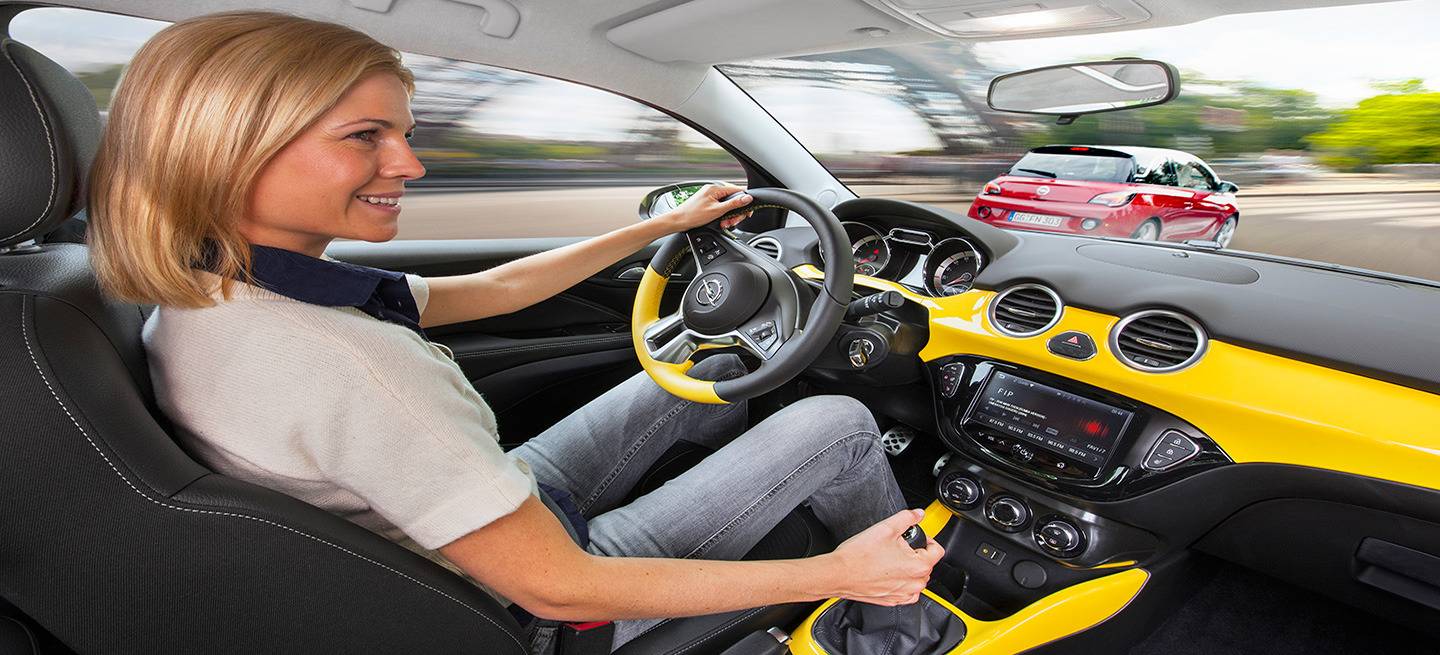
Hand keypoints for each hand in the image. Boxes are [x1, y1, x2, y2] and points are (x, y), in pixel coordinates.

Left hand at [656, 183, 753, 233]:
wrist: (678, 221)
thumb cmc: (693, 215)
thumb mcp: (717, 211)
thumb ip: (734, 204)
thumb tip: (747, 198)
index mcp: (715, 188)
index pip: (737, 191)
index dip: (745, 202)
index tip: (747, 212)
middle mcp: (713, 190)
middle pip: (733, 199)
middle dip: (735, 212)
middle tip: (732, 222)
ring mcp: (710, 195)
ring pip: (727, 204)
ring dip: (728, 215)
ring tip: (724, 223)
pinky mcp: (707, 202)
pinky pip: (720, 206)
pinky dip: (722, 215)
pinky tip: (720, 221)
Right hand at [823, 508, 944, 605]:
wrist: (839, 573)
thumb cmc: (858, 556)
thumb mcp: (886, 528)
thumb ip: (907, 518)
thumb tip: (918, 514)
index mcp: (918, 566)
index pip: (937, 550)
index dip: (927, 538)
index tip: (917, 536)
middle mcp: (914, 584)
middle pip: (927, 564)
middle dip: (916, 553)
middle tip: (898, 546)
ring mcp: (903, 594)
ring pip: (917, 579)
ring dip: (909, 569)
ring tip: (891, 559)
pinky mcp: (893, 601)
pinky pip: (907, 592)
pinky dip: (902, 583)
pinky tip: (888, 573)